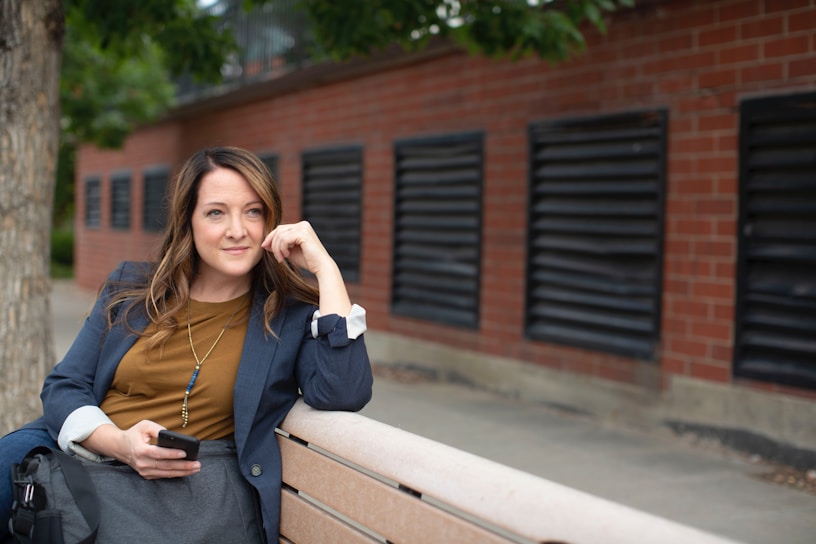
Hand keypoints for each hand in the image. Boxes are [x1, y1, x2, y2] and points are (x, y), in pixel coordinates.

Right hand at [84, 420, 200, 479]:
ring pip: (166, 473)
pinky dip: (175, 474)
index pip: (159, 454)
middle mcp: (142, 463)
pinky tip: (186, 471)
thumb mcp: (145, 425)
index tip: (185, 453)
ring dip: (182, 472)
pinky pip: (163, 475)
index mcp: (140, 450)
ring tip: (195, 468)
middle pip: (165, 466)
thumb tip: (172, 436)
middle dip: (183, 466)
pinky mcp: (147, 474)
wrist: (120, 447)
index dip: (172, 454)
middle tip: (197, 464)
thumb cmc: (135, 434)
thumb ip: (158, 429)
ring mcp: (144, 471)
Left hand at [261, 221, 333, 275]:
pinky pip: (284, 239)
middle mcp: (303, 224)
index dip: (271, 238)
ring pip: (280, 235)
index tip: (265, 247)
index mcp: (301, 227)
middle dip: (273, 243)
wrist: (321, 267)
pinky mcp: (303, 233)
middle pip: (279, 230)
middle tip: (276, 257)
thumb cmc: (308, 260)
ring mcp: (303, 228)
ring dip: (277, 248)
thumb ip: (279, 246)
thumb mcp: (290, 252)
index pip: (281, 229)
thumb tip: (266, 244)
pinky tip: (287, 255)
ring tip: (281, 258)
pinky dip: (282, 248)